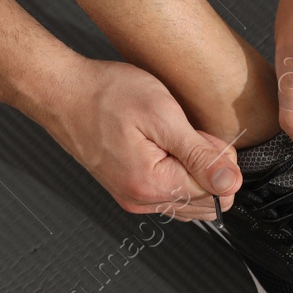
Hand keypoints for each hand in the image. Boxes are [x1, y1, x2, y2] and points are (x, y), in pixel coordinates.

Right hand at [23, 57, 240, 220]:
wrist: (62, 92)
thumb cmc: (104, 95)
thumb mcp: (163, 115)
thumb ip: (201, 155)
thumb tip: (231, 185)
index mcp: (154, 186)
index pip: (218, 192)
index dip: (219, 159)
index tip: (199, 134)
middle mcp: (142, 200)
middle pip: (207, 200)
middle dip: (208, 167)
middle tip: (185, 133)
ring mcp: (134, 198)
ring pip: (190, 198)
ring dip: (192, 169)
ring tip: (170, 137)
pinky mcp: (129, 189)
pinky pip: (170, 192)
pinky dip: (176, 171)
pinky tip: (162, 146)